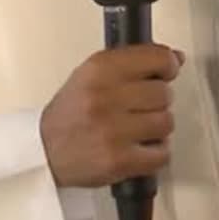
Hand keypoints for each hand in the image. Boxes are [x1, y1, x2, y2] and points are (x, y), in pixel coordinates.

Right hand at [40, 44, 182, 187]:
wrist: (43, 150)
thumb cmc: (72, 113)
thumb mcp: (92, 75)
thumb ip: (133, 62)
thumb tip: (176, 58)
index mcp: (99, 70)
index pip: (157, 58)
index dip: (167, 65)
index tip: (166, 72)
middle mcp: (105, 97)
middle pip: (164, 93)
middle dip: (157, 102)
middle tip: (138, 108)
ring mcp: (112, 131)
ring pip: (166, 123)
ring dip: (157, 128)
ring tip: (136, 130)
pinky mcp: (118, 161)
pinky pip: (162, 154)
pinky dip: (155, 153)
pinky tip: (138, 148)